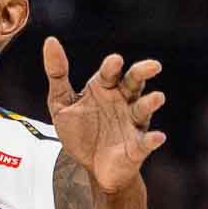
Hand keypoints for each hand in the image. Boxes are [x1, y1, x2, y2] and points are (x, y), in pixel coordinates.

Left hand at [44, 38, 165, 194]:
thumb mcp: (61, 103)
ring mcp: (131, 123)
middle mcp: (122, 102)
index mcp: (104, 89)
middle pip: (134, 83)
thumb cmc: (80, 131)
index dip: (112, 66)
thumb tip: (50, 41)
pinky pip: (146, 142)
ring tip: (157, 97)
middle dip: (142, 73)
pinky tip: (157, 137)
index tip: (114, 61)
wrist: (90, 167)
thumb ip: (57, 74)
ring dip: (150, 103)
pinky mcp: (137, 146)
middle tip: (152, 66)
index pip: (109, 73)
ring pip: (143, 109)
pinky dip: (152, 139)